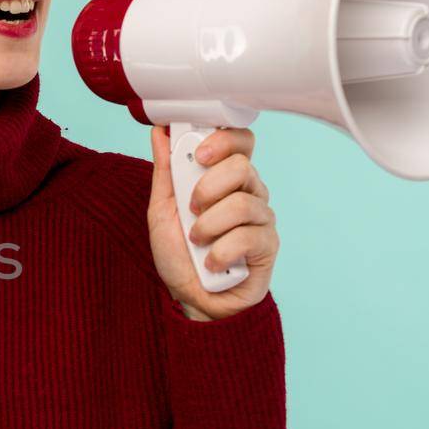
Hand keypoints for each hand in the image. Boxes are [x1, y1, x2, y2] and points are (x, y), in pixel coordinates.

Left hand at [146, 124, 278, 320]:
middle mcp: (249, 192)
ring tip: (197, 241)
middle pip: (242, 166)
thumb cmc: (179, 253)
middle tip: (192, 208)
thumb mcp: (162, 209)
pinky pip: (248, 236)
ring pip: (241, 203)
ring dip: (208, 226)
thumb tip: (160, 131)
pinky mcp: (268, 246)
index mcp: (226, 178)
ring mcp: (261, 218)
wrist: (190, 298)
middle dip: (208, 187)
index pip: (241, 141)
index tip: (198, 155)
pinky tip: (211, 263)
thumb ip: (165, 170)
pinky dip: (219, 252)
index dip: (223, 140)